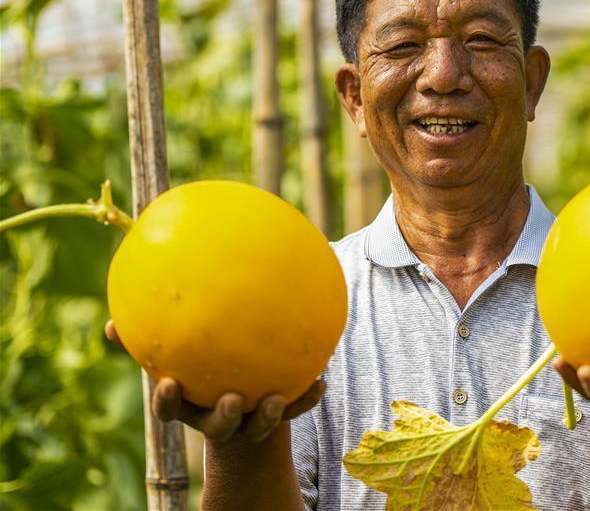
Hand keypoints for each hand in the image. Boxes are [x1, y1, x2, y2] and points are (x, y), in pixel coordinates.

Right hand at [105, 319, 324, 441]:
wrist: (236, 399)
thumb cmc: (196, 369)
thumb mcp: (171, 355)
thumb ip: (145, 338)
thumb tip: (109, 322)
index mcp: (188, 404)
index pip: (170, 410)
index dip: (168, 402)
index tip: (168, 383)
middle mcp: (216, 417)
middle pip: (218, 427)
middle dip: (225, 418)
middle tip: (232, 399)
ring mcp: (247, 422)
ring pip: (257, 428)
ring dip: (269, 417)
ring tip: (277, 398)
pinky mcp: (275, 418)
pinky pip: (294, 409)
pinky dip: (306, 398)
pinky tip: (321, 380)